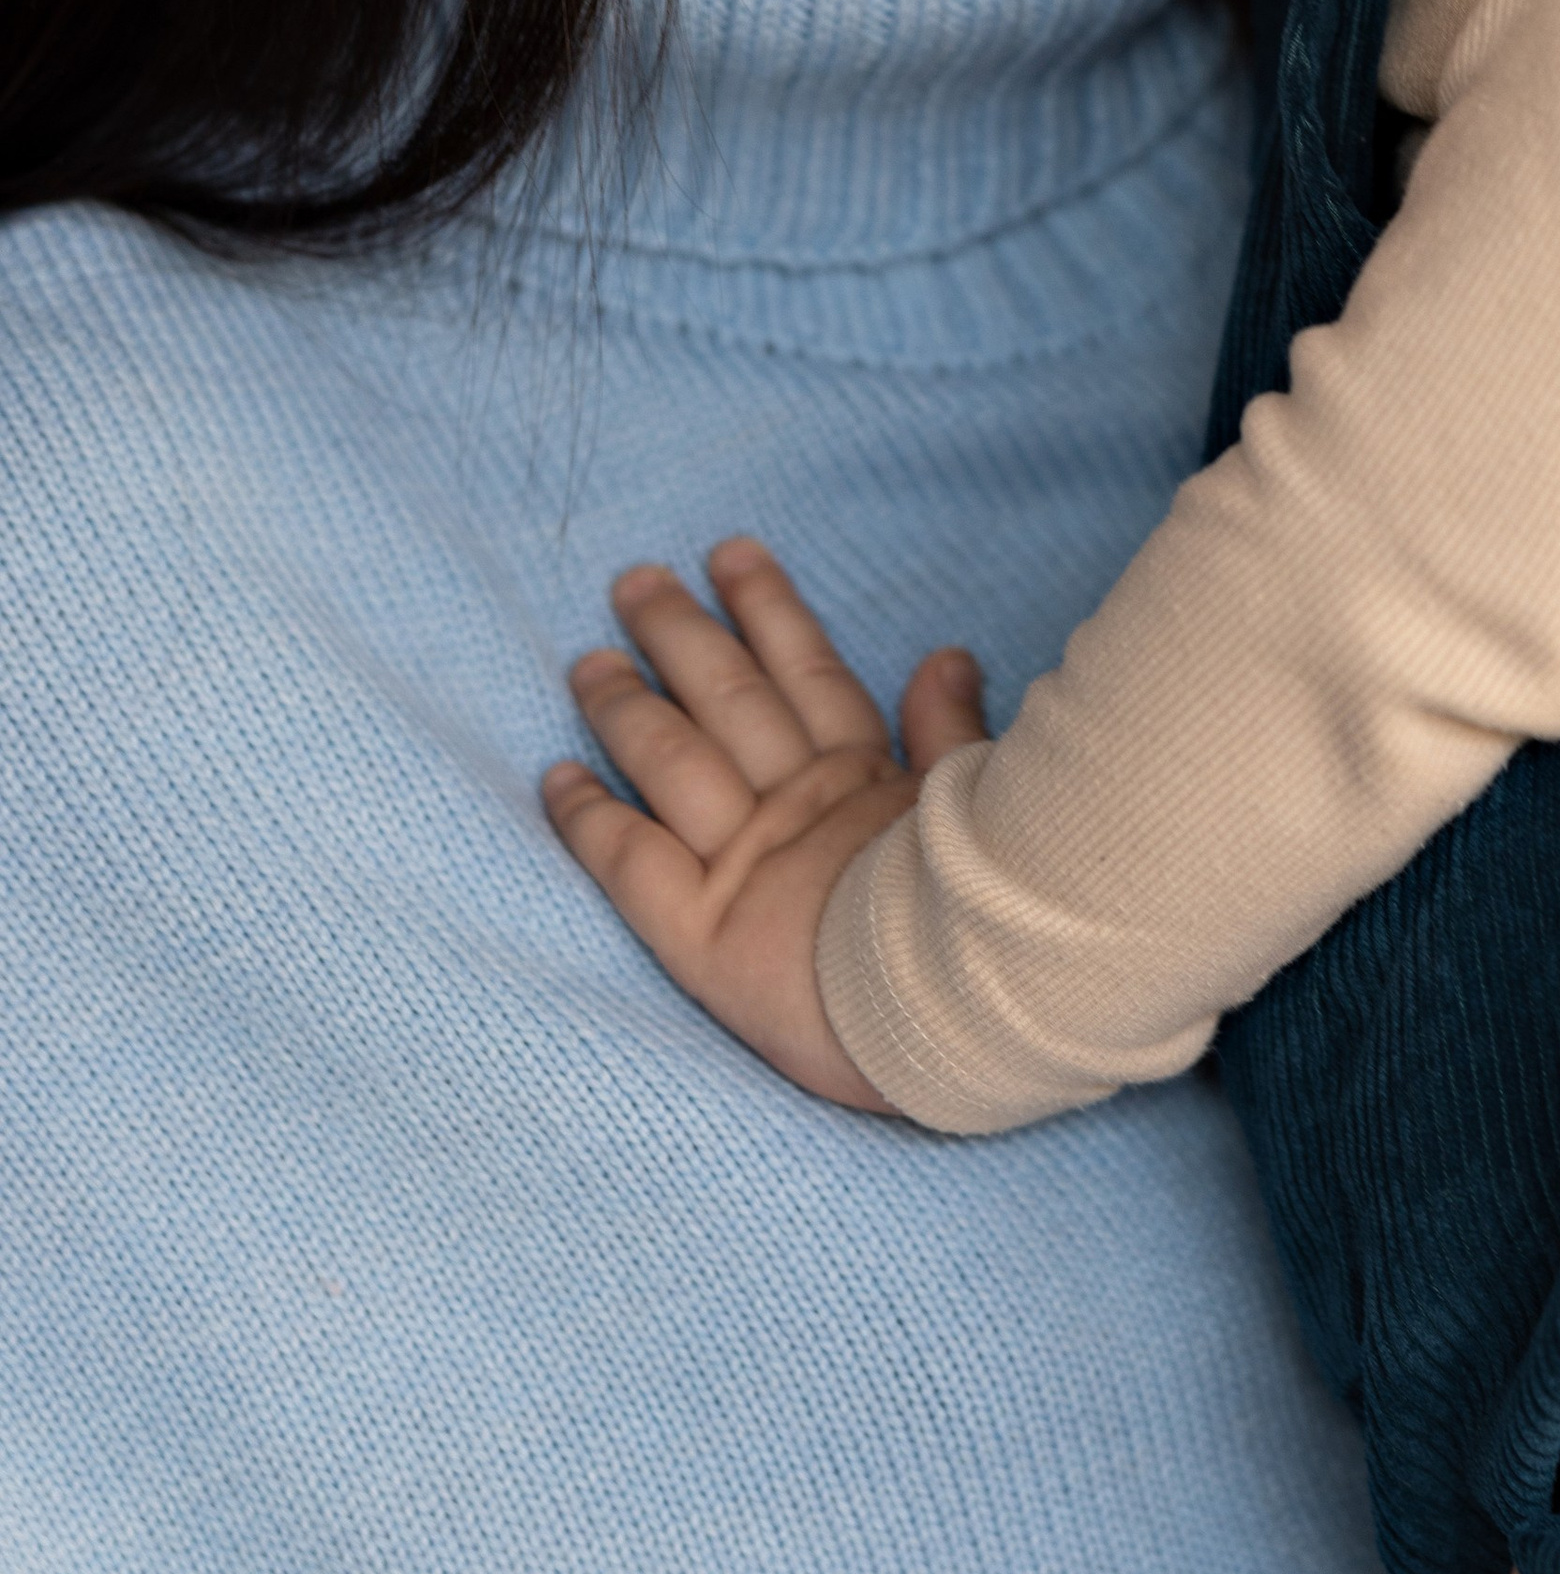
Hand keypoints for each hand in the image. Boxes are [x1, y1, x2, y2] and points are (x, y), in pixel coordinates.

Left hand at [541, 540, 985, 1110]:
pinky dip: (589, 816)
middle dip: (680, 632)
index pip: (808, 677)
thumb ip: (953, 735)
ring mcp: (744, 860)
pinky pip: (630, 857)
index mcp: (865, 779)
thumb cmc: (988, 928)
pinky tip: (556, 775)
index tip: (732, 558)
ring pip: (672, 757)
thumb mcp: (977, 816)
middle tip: (633, 581)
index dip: (769, 614)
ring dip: (627, 704)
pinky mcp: (698, 927)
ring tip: (587, 660)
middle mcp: (796, 805)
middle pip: (728, 697)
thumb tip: (946, 656)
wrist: (961, 1014)